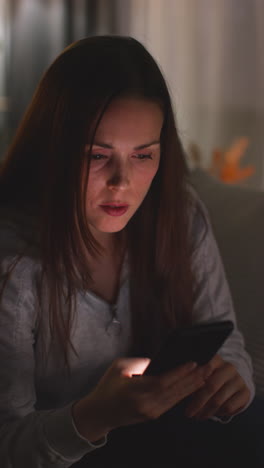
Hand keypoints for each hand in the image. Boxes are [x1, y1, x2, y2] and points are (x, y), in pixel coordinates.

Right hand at [72, 357, 205, 441]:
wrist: (100, 413)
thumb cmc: (107, 387)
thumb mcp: (119, 368)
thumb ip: (140, 363)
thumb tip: (160, 360)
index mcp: (135, 392)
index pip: (163, 382)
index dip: (179, 373)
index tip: (193, 363)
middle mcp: (146, 405)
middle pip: (174, 391)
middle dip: (193, 379)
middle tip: (208, 367)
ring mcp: (151, 413)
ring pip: (176, 398)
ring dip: (192, 386)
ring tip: (206, 375)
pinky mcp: (154, 416)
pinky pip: (173, 403)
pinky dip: (185, 393)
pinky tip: (194, 385)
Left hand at [185, 354, 250, 419]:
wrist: (233, 381)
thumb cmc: (211, 377)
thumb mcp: (203, 374)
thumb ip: (194, 378)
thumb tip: (183, 387)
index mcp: (217, 359)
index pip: (206, 367)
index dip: (196, 378)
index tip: (186, 390)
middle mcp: (229, 368)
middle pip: (211, 386)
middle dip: (198, 402)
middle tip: (188, 413)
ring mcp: (239, 380)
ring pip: (219, 399)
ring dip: (206, 411)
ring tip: (197, 416)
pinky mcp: (245, 393)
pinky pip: (229, 407)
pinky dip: (218, 413)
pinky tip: (211, 414)